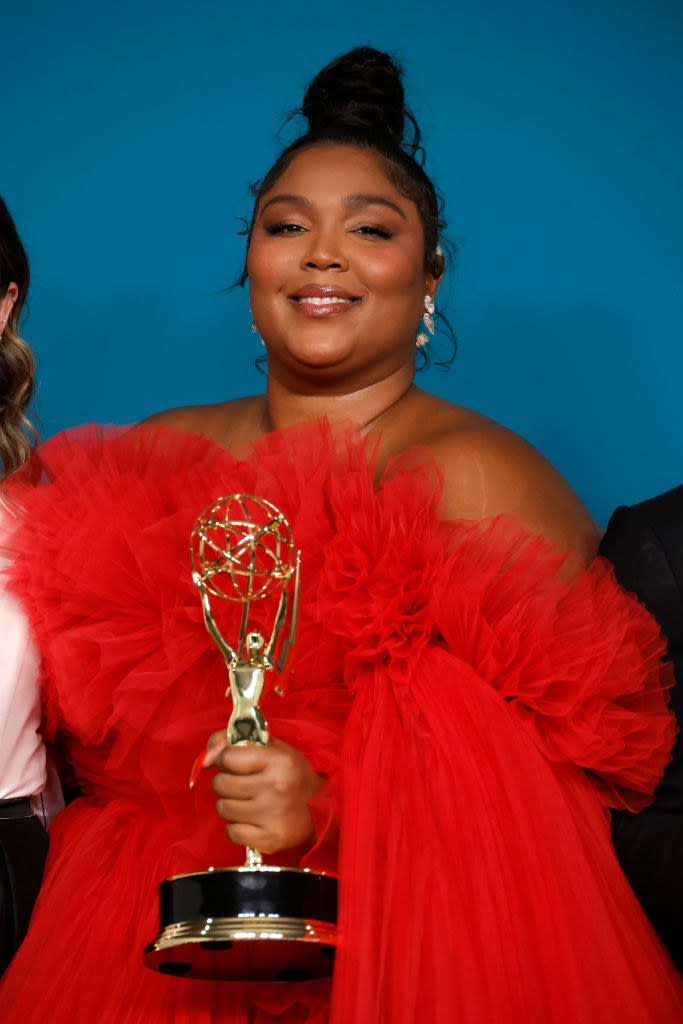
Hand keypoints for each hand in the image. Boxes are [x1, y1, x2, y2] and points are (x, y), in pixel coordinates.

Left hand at [204, 733, 323, 854]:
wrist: (323, 810)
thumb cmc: (293, 776)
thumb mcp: (273, 748)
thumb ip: (236, 741)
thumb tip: (206, 754)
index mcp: (278, 760)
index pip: (227, 757)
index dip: (226, 760)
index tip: (235, 764)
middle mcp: (275, 786)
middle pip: (221, 783)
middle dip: (228, 783)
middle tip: (245, 784)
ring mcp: (272, 815)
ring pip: (223, 808)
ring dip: (232, 805)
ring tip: (250, 803)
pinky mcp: (270, 839)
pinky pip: (231, 832)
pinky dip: (237, 827)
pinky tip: (252, 821)